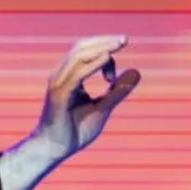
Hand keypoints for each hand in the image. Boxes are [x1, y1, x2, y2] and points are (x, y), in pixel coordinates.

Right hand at [33, 35, 140, 160]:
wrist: (54, 150)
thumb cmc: (73, 131)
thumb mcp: (102, 107)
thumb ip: (117, 90)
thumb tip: (137, 71)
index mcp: (69, 77)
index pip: (87, 53)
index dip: (105, 55)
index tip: (113, 78)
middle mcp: (61, 76)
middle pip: (81, 47)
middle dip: (104, 41)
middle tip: (125, 39)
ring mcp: (59, 84)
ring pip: (78, 55)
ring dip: (101, 47)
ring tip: (120, 43)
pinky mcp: (59, 95)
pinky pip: (77, 74)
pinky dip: (93, 64)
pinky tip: (107, 58)